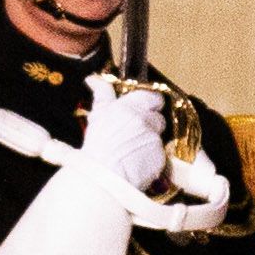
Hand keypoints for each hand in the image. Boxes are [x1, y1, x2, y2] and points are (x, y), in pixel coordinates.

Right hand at [79, 72, 170, 195]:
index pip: (153, 96)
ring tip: (132, 151)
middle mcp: (146, 119)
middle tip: (134, 133)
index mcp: (131, 106)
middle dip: (149, 123)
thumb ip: (102, 94)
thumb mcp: (97, 114)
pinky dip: (151, 158)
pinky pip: (160, 154)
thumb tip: (94, 79)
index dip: (149, 103)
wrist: (101, 176)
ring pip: (158, 136)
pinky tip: (137, 163)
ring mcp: (155, 139)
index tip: (143, 108)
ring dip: (149, 141)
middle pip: (157, 117)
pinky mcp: (160, 157)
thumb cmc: (96, 145)